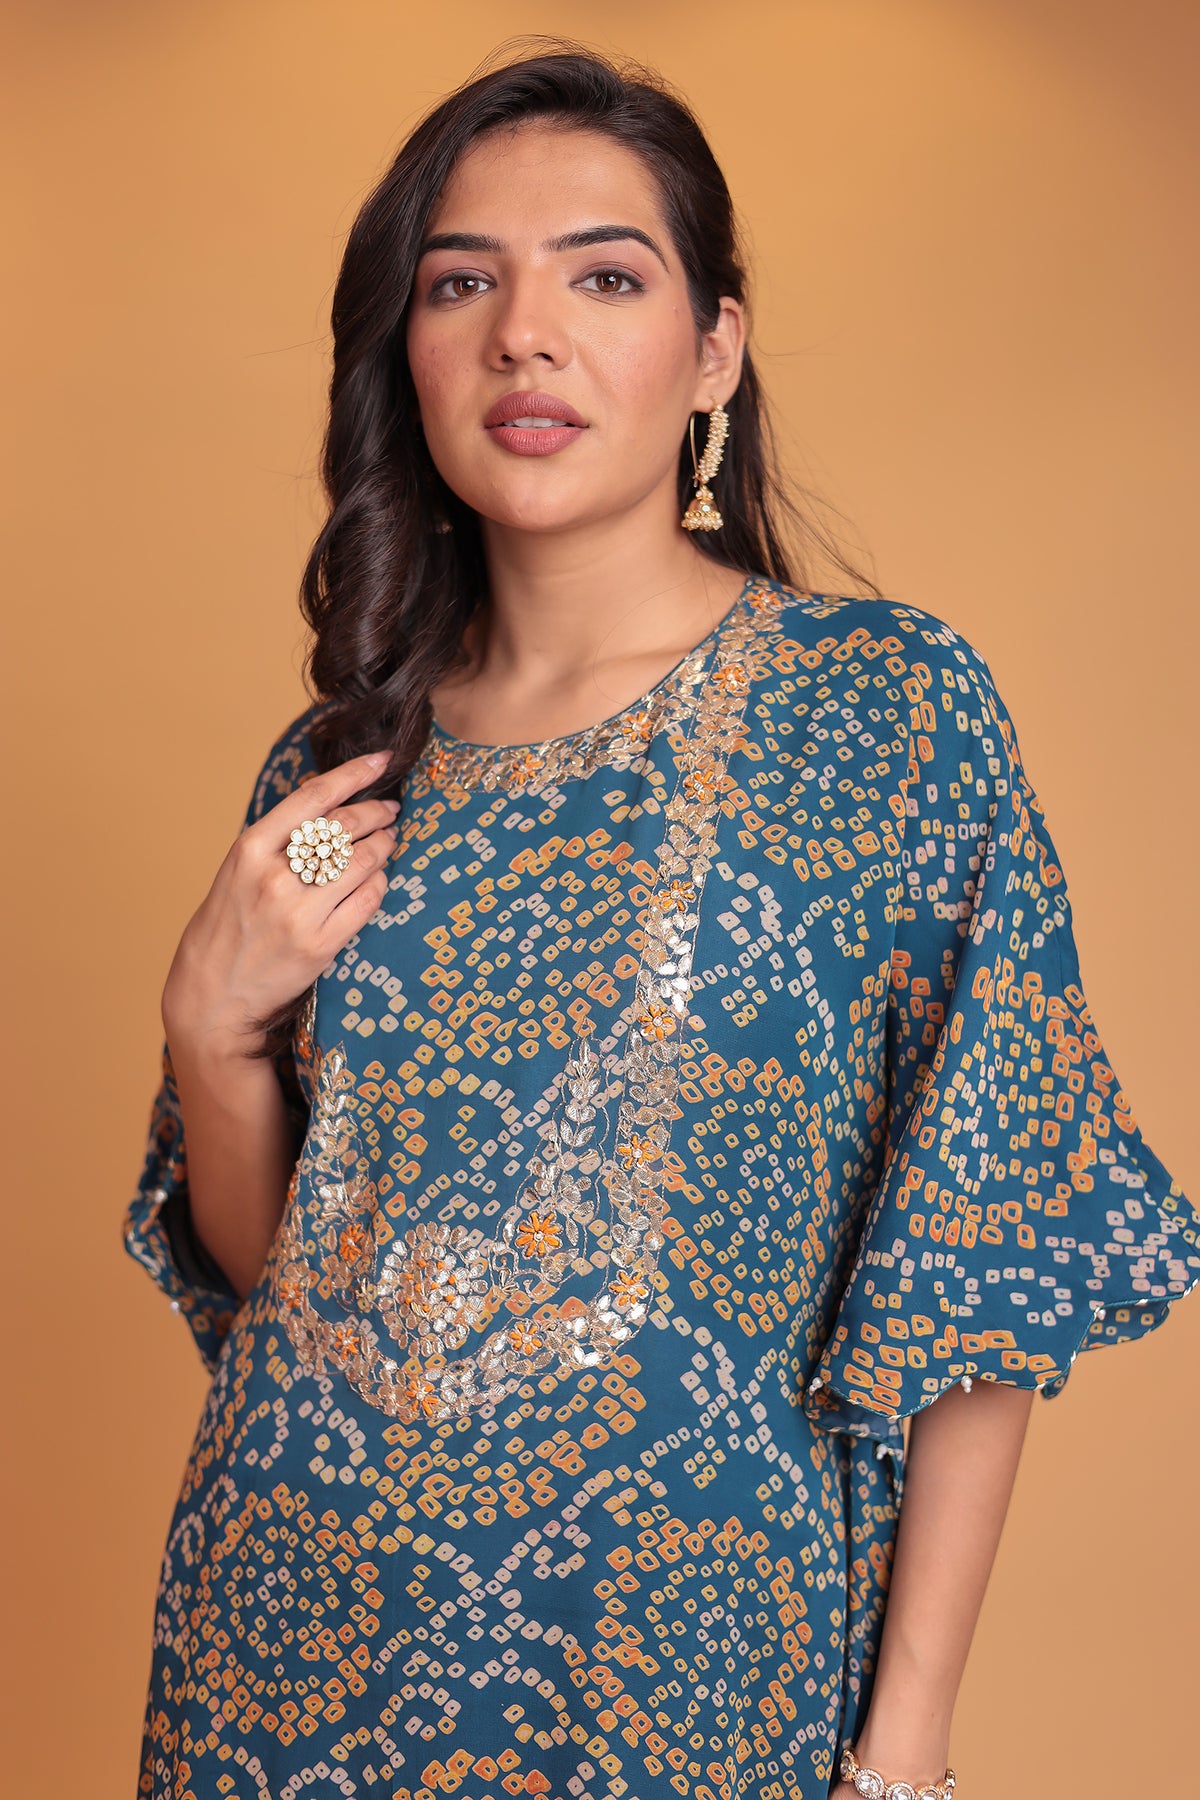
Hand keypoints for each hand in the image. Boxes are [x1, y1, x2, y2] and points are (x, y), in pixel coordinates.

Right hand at [162, 750, 399, 1056]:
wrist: (211, 996)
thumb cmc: (226, 929)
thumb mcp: (237, 872)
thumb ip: (277, 841)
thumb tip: (328, 803)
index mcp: (250, 849)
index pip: (313, 797)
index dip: (354, 773)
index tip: (382, 760)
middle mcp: (274, 876)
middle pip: (345, 827)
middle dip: (378, 813)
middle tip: (391, 810)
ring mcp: (299, 912)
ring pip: (364, 862)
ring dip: (385, 847)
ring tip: (388, 844)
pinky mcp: (321, 945)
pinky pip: (369, 900)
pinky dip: (379, 885)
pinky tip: (376, 882)